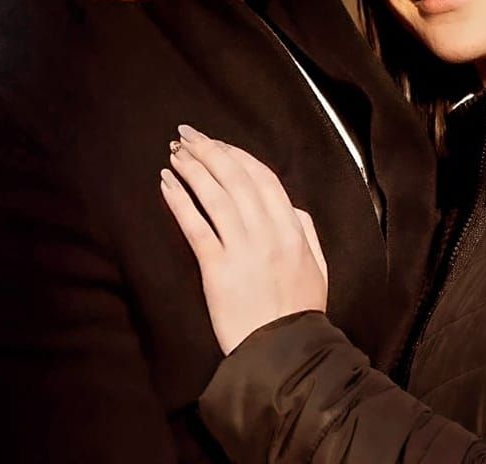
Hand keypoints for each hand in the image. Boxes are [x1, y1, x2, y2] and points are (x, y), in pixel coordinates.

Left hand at [160, 125, 327, 354]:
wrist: (284, 351)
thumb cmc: (300, 310)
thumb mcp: (318, 265)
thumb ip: (305, 229)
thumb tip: (289, 206)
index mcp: (292, 228)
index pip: (263, 178)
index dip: (237, 155)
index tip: (218, 143)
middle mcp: (267, 232)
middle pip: (235, 179)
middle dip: (210, 151)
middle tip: (187, 134)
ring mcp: (242, 249)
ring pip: (215, 196)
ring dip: (193, 168)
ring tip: (175, 153)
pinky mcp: (217, 270)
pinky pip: (196, 227)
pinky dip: (180, 201)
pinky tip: (167, 184)